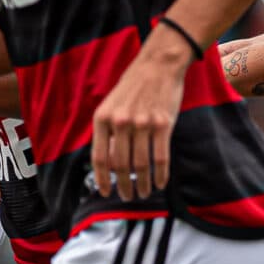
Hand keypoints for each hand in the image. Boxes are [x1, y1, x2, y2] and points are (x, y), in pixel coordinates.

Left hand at [91, 32, 189, 199]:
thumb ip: (108, 133)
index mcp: (103, 118)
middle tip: (128, 197)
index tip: (105, 193)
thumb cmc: (134, 88)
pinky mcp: (163, 124)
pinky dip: (161, 175)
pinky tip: (160, 183)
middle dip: (124, 186)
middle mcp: (121, 122)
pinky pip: (161, 157)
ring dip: (143, 184)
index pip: (100, 157)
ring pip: (141, 165)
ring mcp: (142, 123)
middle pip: (121, 165)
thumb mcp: (111, 106)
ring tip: (144, 193)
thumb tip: (109, 165)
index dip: (102, 179)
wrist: (158, 66)